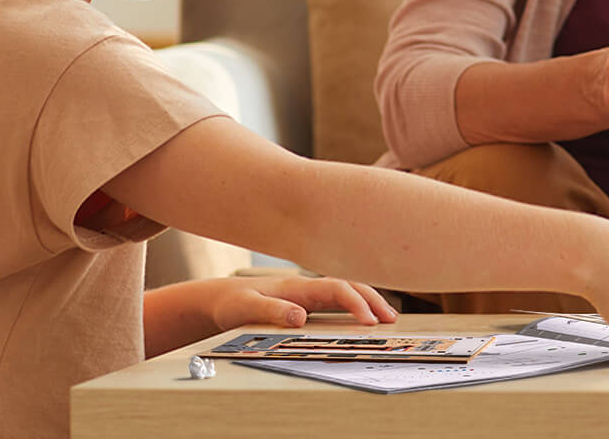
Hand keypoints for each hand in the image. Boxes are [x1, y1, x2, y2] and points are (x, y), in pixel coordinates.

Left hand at [203, 274, 397, 330]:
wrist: (217, 298)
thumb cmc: (230, 303)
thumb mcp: (246, 308)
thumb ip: (272, 310)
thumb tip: (301, 316)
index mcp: (297, 286)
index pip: (337, 289)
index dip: (356, 304)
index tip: (369, 322)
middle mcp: (306, 287)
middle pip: (349, 287)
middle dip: (372, 300)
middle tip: (391, 319)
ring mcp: (306, 293)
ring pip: (345, 292)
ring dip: (367, 302)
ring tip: (386, 317)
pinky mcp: (304, 302)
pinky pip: (337, 300)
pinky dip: (355, 305)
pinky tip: (361, 316)